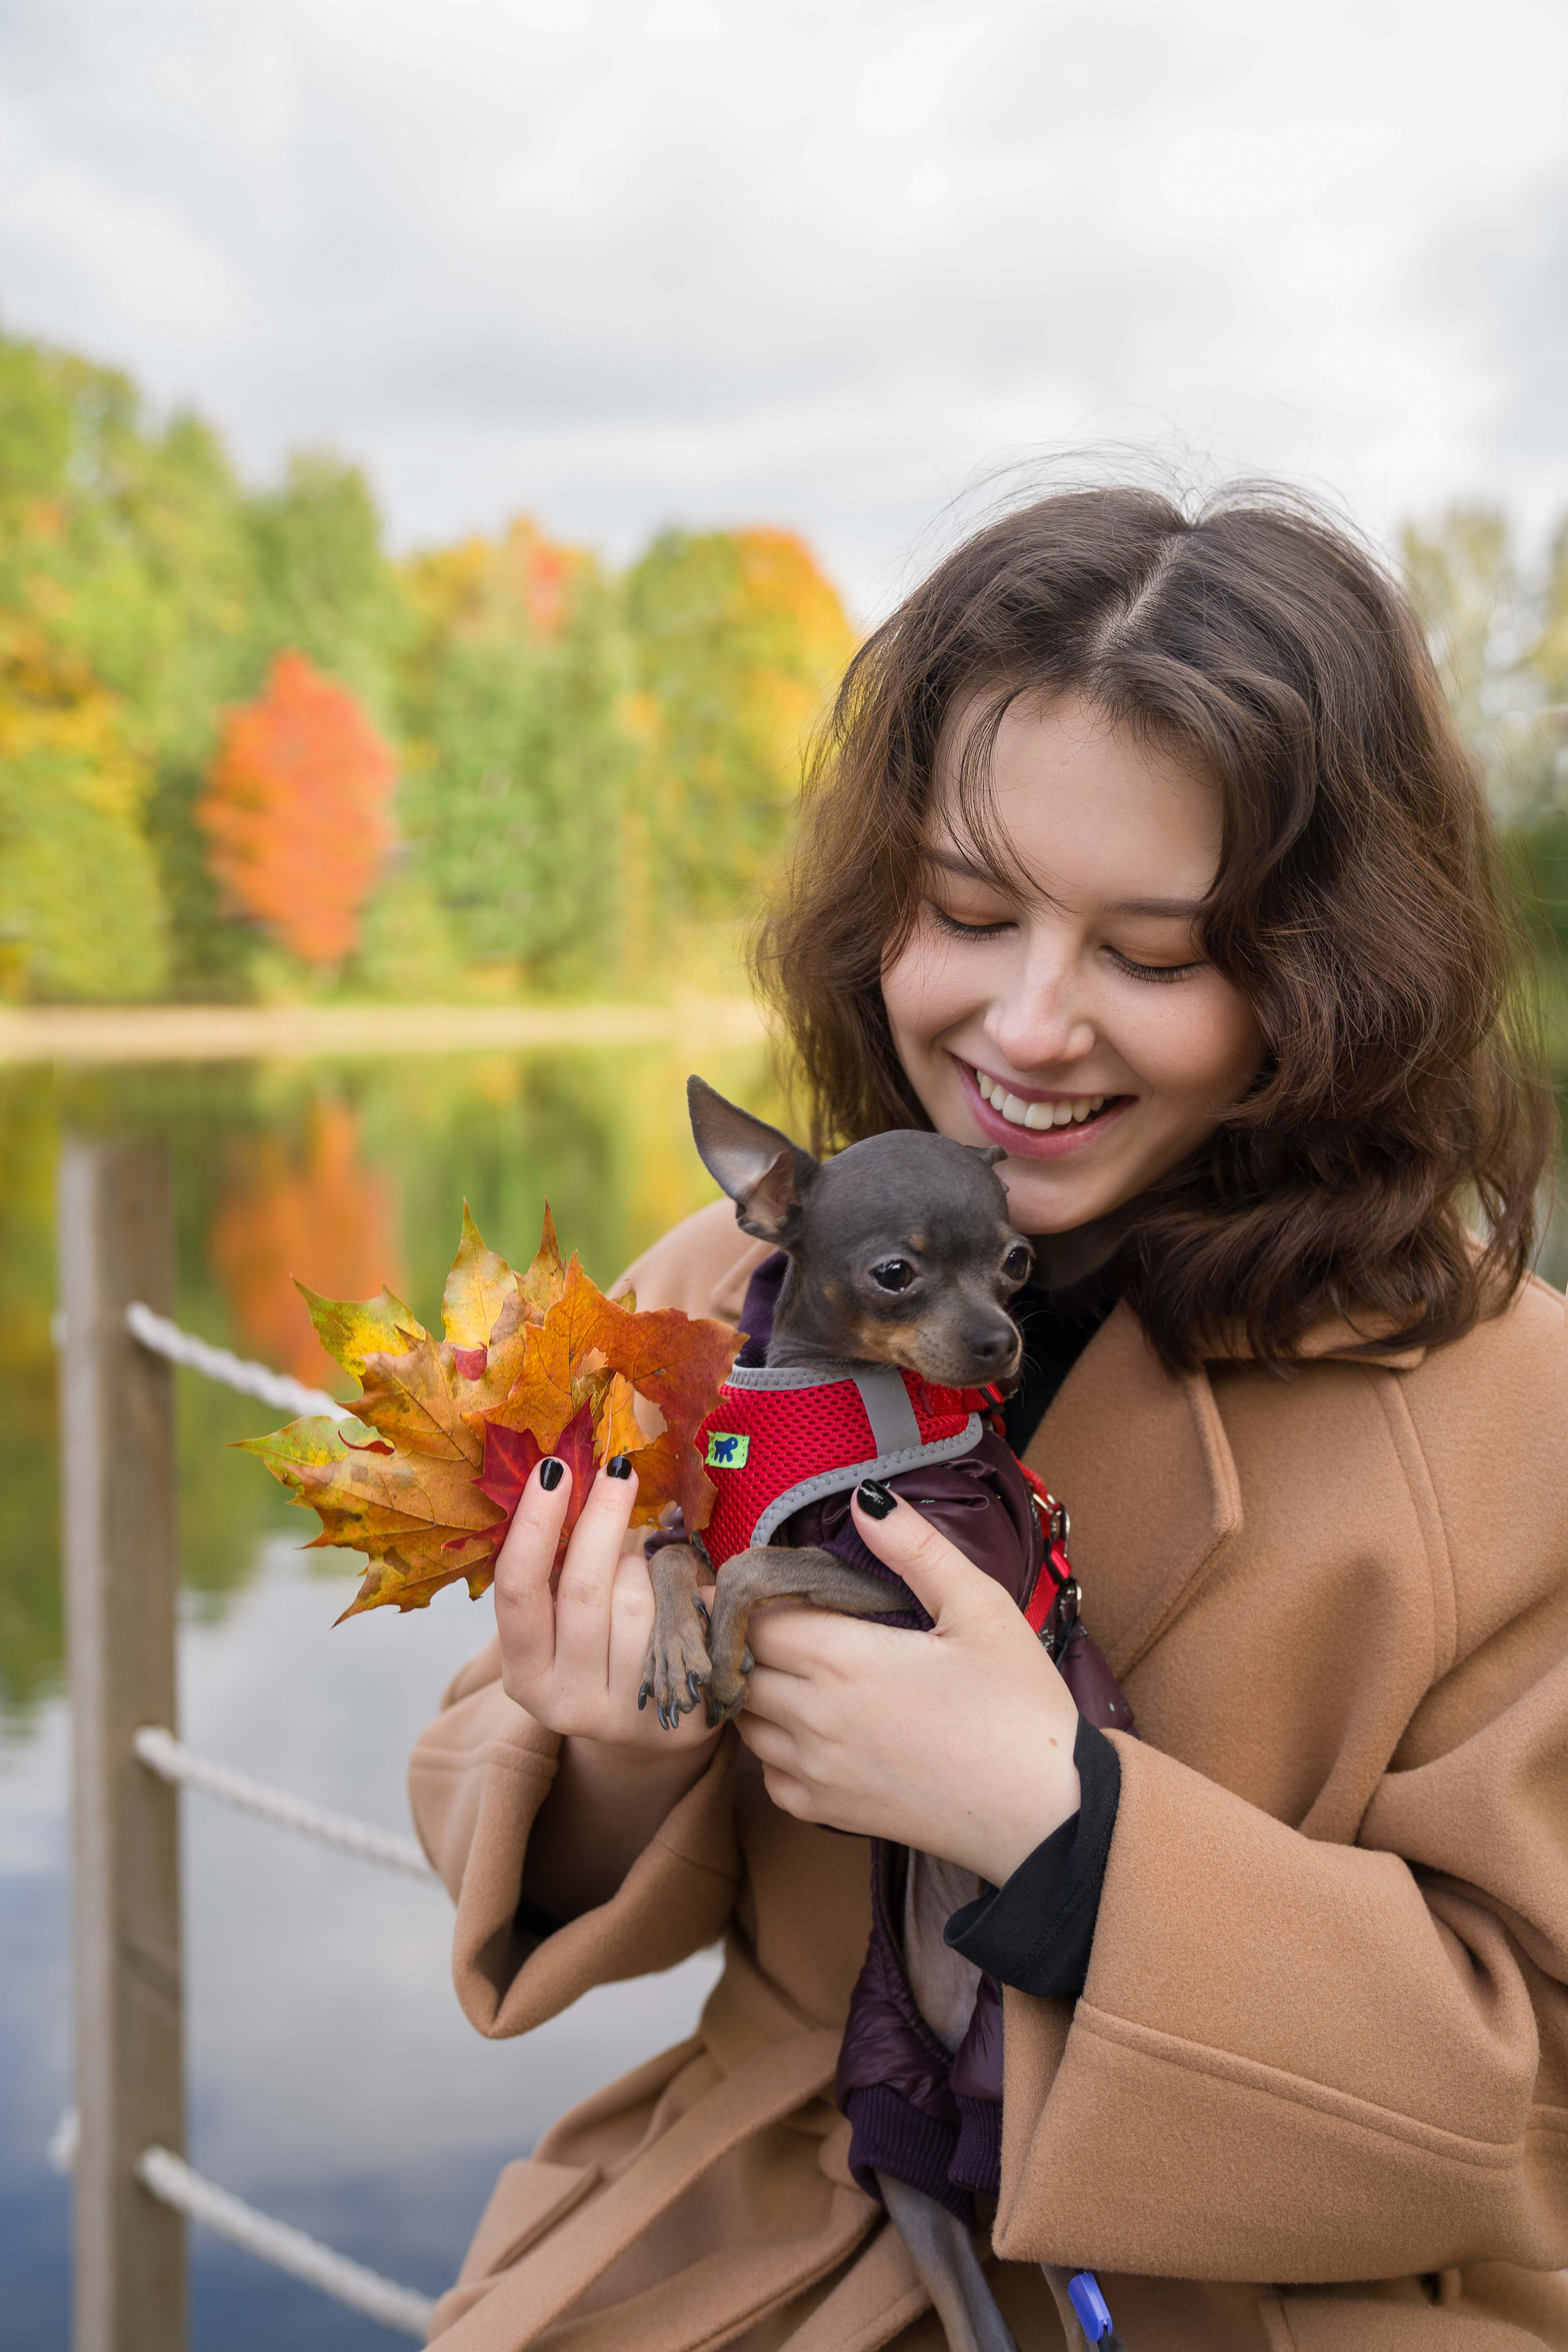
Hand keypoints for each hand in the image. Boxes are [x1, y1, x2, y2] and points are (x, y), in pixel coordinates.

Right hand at [494, 1456, 717, 1761]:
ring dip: (646, 1564)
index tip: (554, 1469)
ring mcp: (620, 1716)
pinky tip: (685, 1591)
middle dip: (602, 1520)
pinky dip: (684, 1592)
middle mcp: (562, 1704)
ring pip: (635, 1603)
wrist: (653, 1723)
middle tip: (618, 1469)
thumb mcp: (568, 1616)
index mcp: (524, 1674)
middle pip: (583, 1590)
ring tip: (649, 1565)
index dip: (534, 1526)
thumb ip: (561, 1567)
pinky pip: (679, 1624)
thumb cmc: (608, 1646)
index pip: (518, 1591)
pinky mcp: (674, 1718)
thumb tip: (567, 1474)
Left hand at [734, 1486, 1081, 1884]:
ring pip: (743, 1721)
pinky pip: (768, 1775)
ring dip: (749, 1688)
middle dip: (738, 1637)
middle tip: (756, 1614)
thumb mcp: (979, 1607)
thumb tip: (865, 1496)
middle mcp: (814, 1718)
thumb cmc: (1019, 1706)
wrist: (1049, 1812)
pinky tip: (803, 1726)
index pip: (751, 1618)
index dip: (740, 1593)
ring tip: (781, 1662)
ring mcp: (817, 1771)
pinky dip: (770, 1747)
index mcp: (842, 1660)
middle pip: (737, 1666)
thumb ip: (915, 1547)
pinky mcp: (830, 1811)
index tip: (743, 1578)